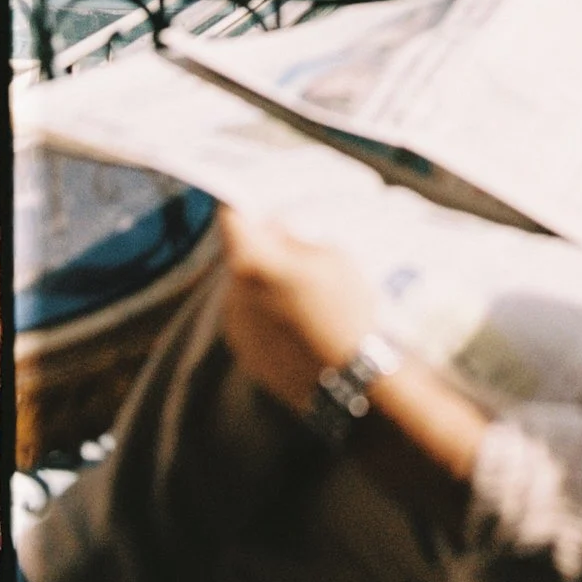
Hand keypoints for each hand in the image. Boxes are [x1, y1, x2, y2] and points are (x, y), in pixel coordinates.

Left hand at [219, 208, 375, 418]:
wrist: (351, 383)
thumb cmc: (346, 310)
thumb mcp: (333, 257)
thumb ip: (295, 238)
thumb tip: (275, 230)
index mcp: (251, 264)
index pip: (231, 218)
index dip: (243, 203)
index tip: (256, 198)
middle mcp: (233, 295)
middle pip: (239, 255)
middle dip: (261, 246)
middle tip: (293, 245)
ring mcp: (236, 328)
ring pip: (244, 289)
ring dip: (263, 282)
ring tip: (301, 290)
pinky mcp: (245, 355)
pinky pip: (250, 319)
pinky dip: (267, 312)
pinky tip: (299, 321)